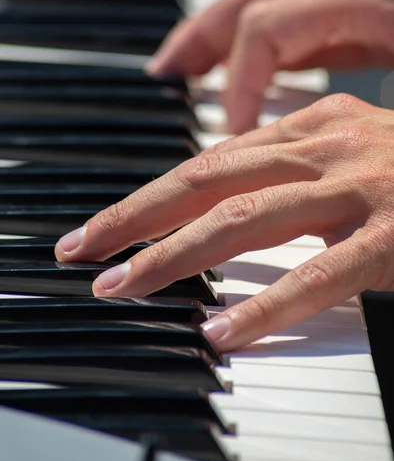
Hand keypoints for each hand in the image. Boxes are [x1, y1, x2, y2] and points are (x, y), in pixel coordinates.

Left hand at [55, 93, 393, 351]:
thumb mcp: (346, 149)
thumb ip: (288, 166)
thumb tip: (225, 194)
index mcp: (311, 128)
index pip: (209, 160)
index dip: (151, 194)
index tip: (107, 225)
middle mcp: (325, 148)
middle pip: (206, 180)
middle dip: (136, 215)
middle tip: (84, 249)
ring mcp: (360, 188)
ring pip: (245, 220)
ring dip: (175, 256)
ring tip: (125, 287)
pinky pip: (321, 275)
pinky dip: (267, 305)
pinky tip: (221, 332)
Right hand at [147, 0, 393, 133]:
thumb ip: (375, 121)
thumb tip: (304, 150)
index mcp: (369, 2)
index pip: (267, 28)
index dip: (238, 83)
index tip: (231, 133)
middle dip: (199, 39)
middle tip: (165, 77)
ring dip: (216, 32)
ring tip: (183, 69)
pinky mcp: (354, 5)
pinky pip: (288, 13)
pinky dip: (250, 38)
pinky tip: (237, 66)